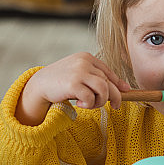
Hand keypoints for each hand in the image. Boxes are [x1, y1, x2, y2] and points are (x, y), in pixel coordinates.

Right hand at [16, 52, 130, 124]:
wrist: (38, 84)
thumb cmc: (61, 81)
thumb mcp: (80, 74)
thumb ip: (97, 78)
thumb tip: (125, 88)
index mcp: (87, 57)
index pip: (108, 71)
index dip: (118, 83)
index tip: (125, 91)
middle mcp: (84, 62)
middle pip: (108, 82)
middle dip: (114, 97)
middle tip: (115, 107)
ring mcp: (79, 72)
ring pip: (103, 89)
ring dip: (101, 101)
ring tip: (91, 105)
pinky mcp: (73, 83)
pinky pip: (91, 97)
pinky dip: (88, 104)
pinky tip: (79, 104)